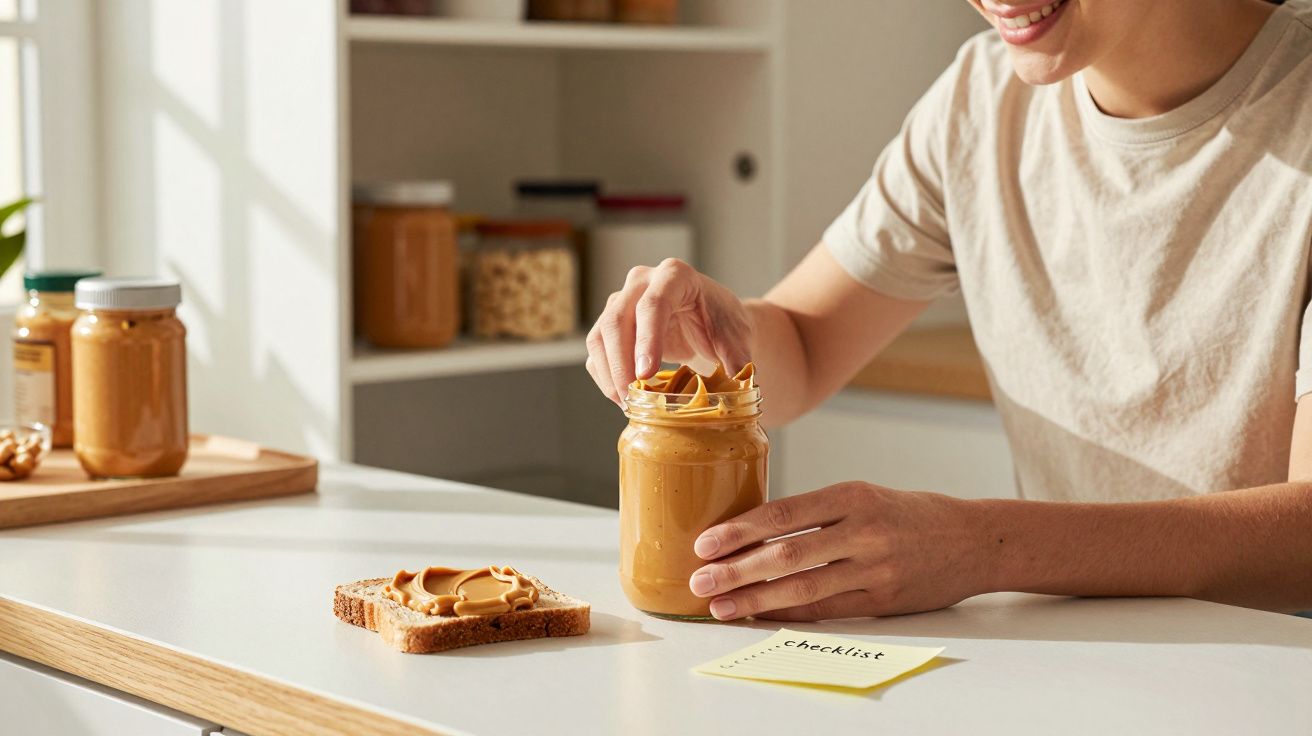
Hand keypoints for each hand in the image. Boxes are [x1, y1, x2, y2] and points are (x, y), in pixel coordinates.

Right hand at [585, 258, 752, 406]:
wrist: (712, 320)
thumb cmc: (723, 322)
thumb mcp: (737, 337)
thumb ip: (737, 356)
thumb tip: (737, 379)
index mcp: (676, 276)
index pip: (653, 305)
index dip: (647, 340)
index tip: (646, 375)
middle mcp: (642, 281)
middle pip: (617, 319)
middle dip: (621, 363)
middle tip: (632, 398)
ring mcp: (622, 300)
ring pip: (600, 336)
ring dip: (609, 373)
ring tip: (627, 404)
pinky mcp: (611, 323)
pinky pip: (597, 350)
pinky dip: (605, 376)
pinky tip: (621, 398)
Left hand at [688, 482, 987, 620]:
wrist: (975, 540)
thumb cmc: (910, 514)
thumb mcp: (865, 495)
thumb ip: (818, 511)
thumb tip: (753, 530)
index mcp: (852, 495)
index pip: (783, 514)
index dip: (739, 531)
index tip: (705, 543)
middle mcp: (862, 531)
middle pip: (786, 553)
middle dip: (735, 569)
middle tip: (699, 580)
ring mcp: (874, 569)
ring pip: (802, 587)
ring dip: (754, 599)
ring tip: (719, 606)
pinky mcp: (884, 601)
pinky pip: (826, 610)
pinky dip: (788, 614)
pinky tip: (760, 615)